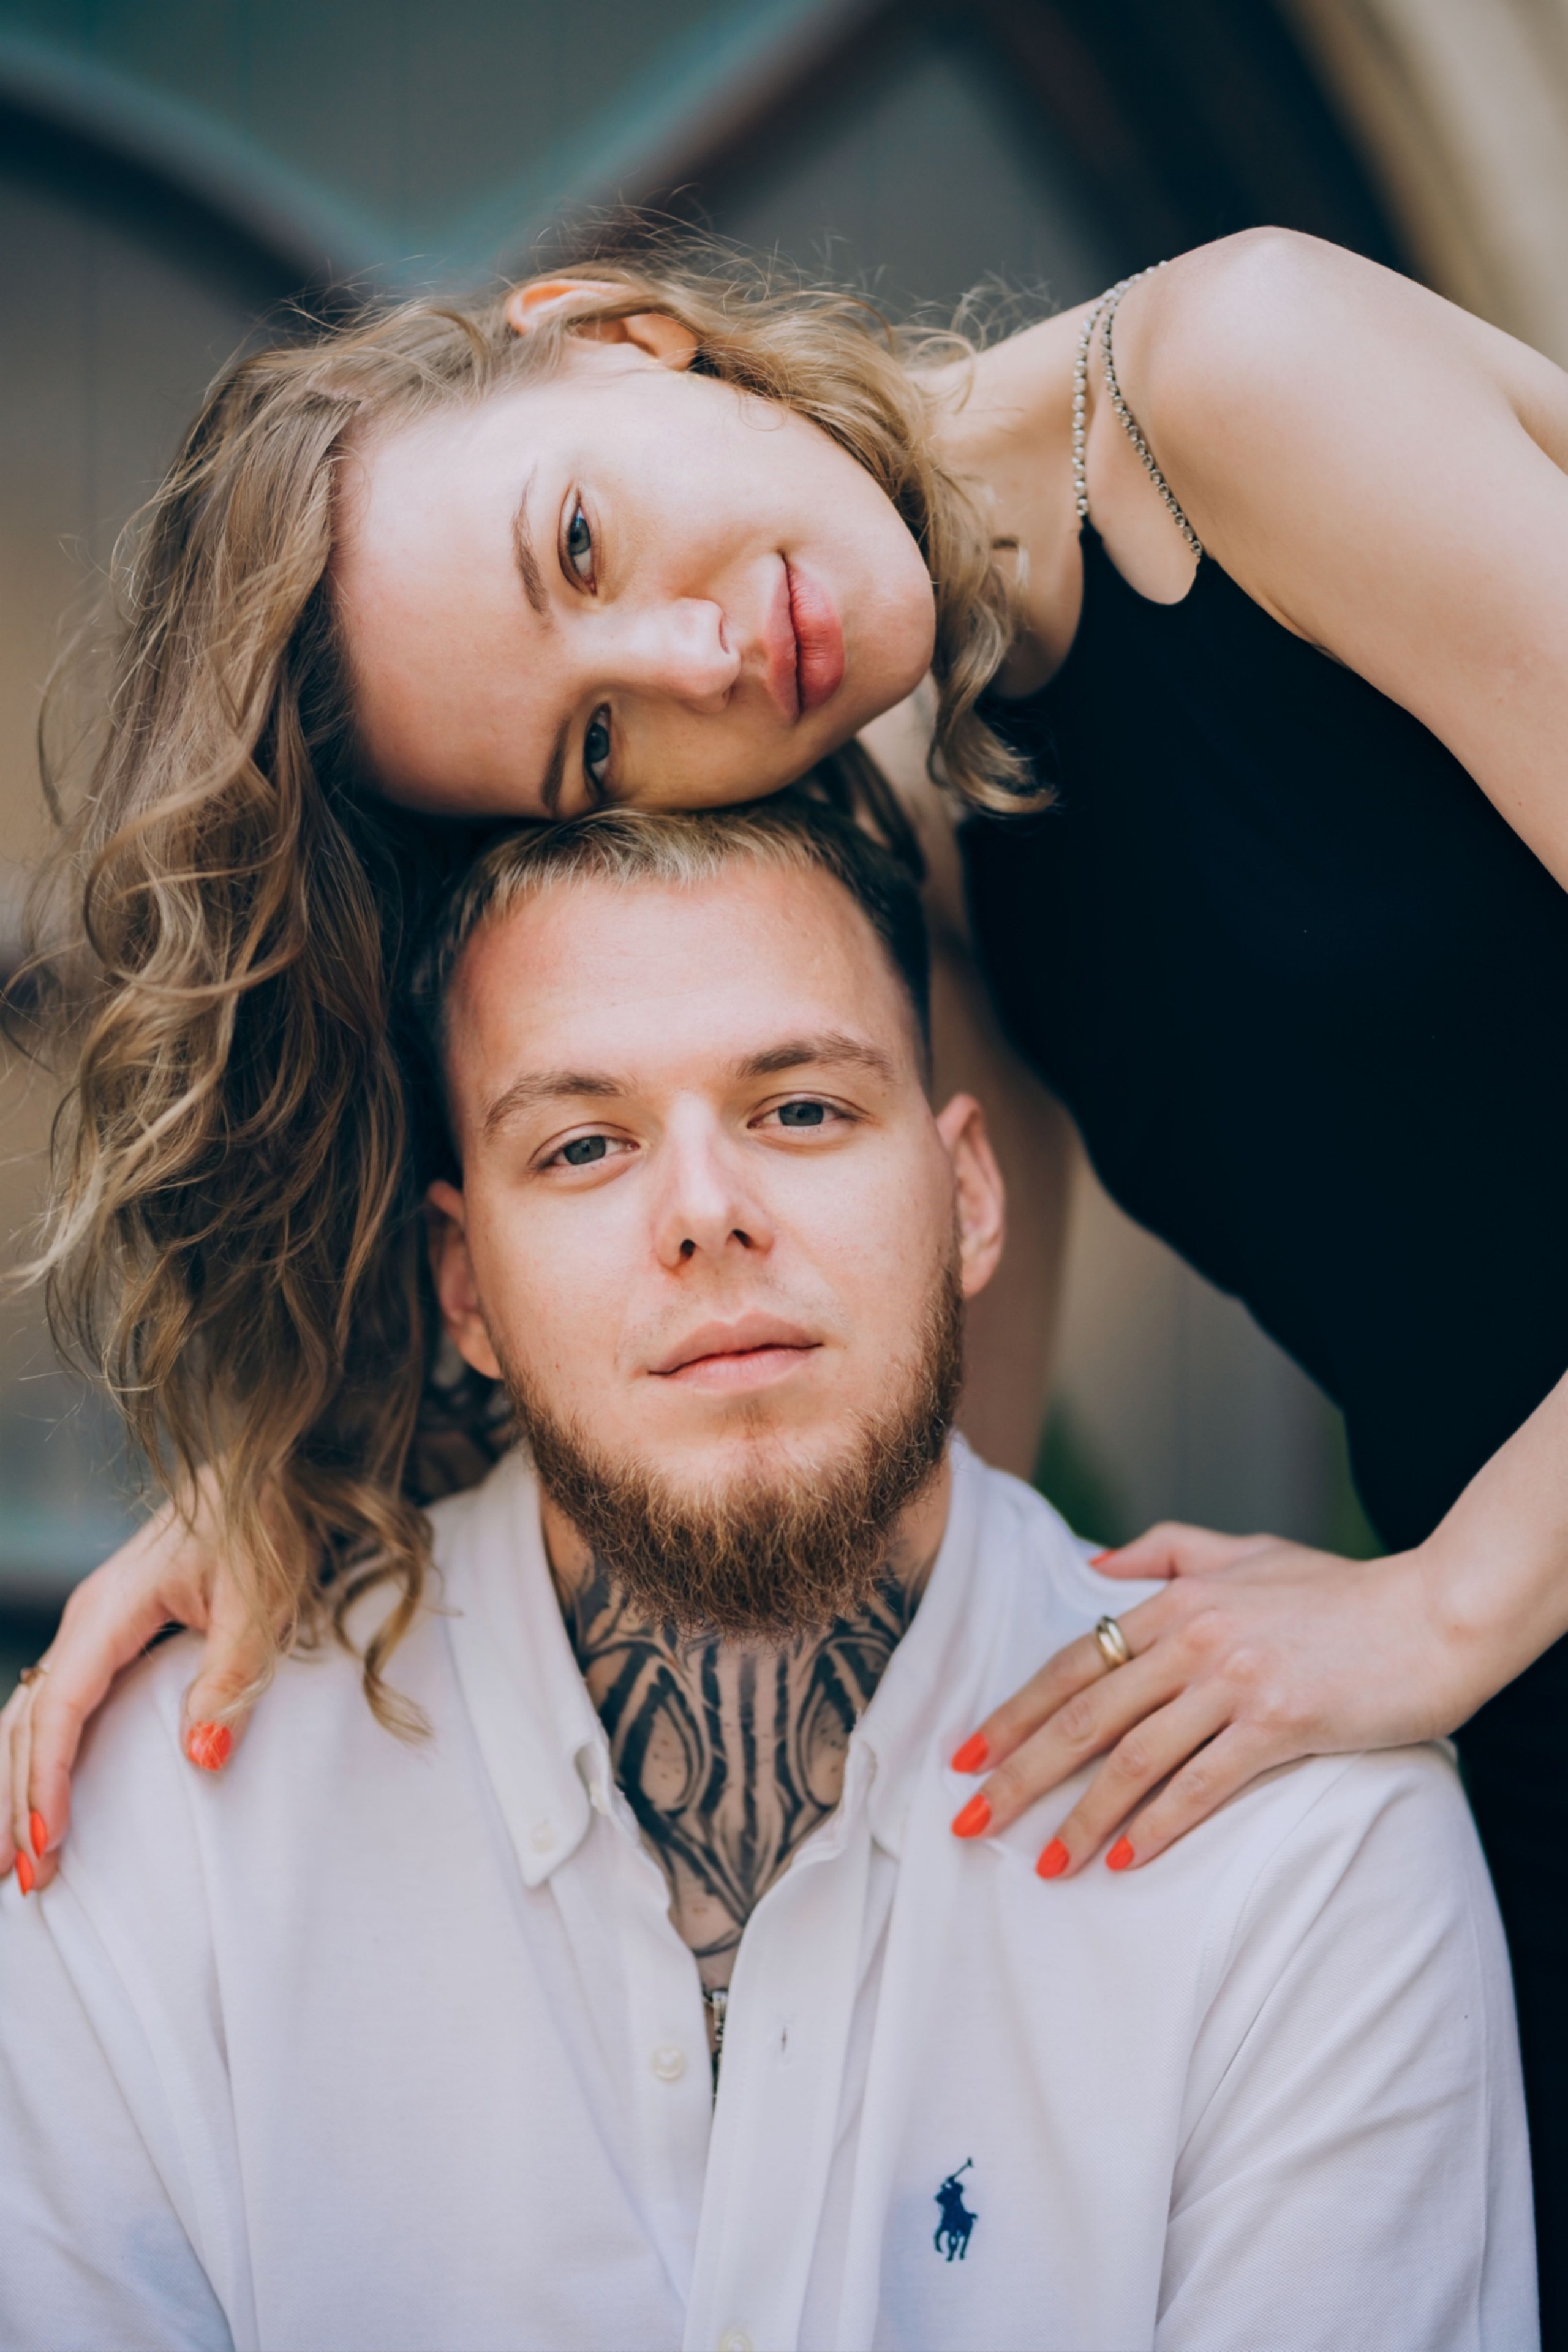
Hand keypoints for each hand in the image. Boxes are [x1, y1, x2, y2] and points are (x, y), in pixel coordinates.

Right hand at [2, 1468, 271, 1893]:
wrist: (265, 1469)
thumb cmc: (265, 1527)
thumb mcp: (264, 1603)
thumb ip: (232, 1678)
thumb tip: (202, 1758)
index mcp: (112, 1608)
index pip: (61, 1708)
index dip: (47, 1780)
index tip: (47, 1845)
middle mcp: (88, 1616)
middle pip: (28, 1718)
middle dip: (15, 1800)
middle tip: (19, 1880)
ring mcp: (93, 1621)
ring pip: (30, 1709)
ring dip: (15, 1780)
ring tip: (11, 1856)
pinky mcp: (108, 1628)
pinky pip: (54, 1696)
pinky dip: (35, 1749)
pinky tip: (35, 1789)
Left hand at [949, 1522, 1475, 1876]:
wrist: (1433, 1612)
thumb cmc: (1341, 1591)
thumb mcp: (1248, 1550)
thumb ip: (1168, 1549)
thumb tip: (1094, 1566)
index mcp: (1177, 1600)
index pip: (1072, 1665)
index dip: (1013, 1714)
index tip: (967, 1756)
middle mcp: (1194, 1639)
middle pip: (1084, 1717)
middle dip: (1019, 1773)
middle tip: (971, 1822)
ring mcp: (1235, 1681)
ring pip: (1134, 1759)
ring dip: (1081, 1819)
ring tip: (1043, 1865)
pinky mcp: (1280, 1722)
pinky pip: (1202, 1784)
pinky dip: (1158, 1827)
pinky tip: (1124, 1861)